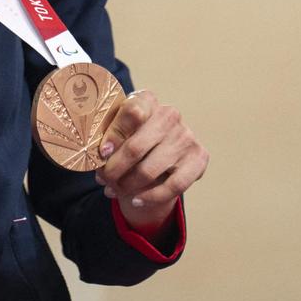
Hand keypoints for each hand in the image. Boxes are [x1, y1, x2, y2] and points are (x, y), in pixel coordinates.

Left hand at [93, 90, 207, 232]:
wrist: (159, 150)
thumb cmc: (131, 136)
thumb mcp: (118, 130)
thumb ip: (108, 137)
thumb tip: (102, 155)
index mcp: (147, 100)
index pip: (132, 112)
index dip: (114, 135)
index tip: (102, 153)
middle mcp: (169, 114)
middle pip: (136, 147)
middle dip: (114, 169)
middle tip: (103, 180)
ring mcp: (186, 136)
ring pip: (149, 171)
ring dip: (127, 186)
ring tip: (114, 190)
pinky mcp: (199, 158)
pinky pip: (174, 186)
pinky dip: (151, 197)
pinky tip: (136, 200)